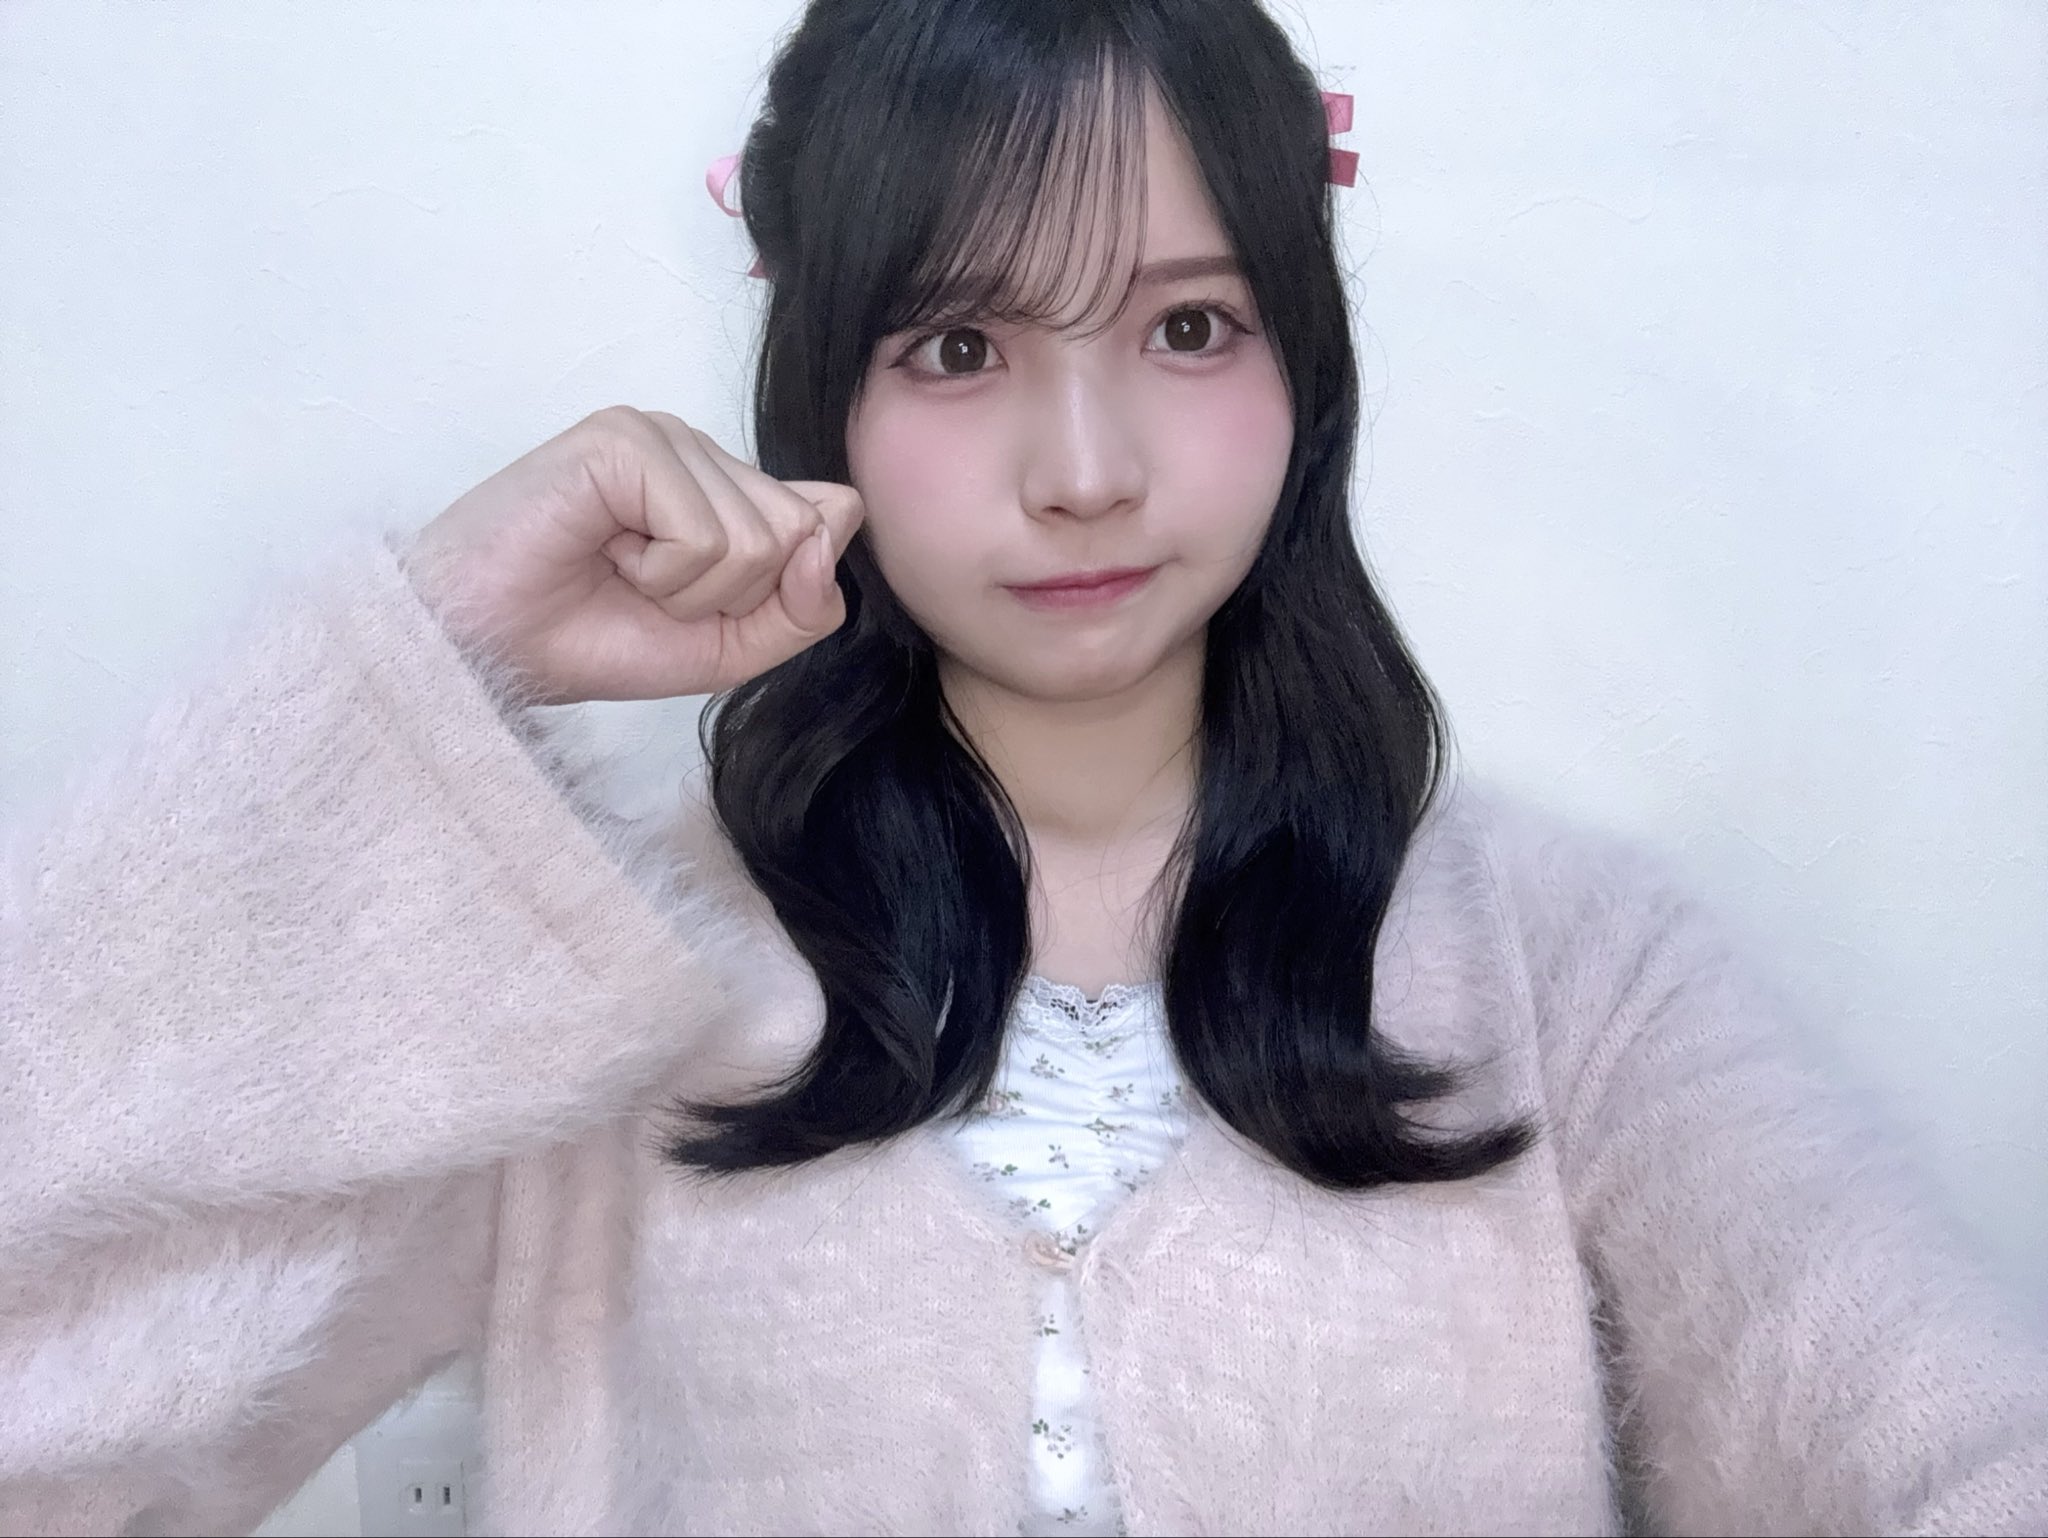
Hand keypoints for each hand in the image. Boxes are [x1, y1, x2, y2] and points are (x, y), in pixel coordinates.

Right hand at [399, 406, 863, 704]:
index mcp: (728, 484)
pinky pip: (704, 532)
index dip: (773, 591)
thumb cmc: (594, 639)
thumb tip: (843, 515)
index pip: (824, 521)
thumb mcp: (729, 647)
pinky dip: (660, 574)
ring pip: (756, 537)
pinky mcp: (624, 440)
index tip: (692, 604)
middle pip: (797, 532)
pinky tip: (605, 553)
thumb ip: (806, 601)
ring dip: (687, 590)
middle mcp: (701, 448)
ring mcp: (662, 435)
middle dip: (727, 596)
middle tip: (646, 589)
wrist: (490, 650)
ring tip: (620, 572)